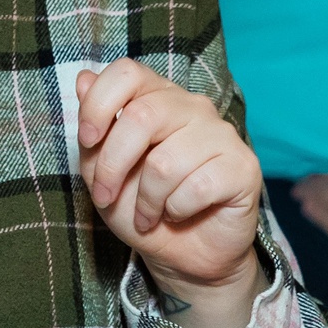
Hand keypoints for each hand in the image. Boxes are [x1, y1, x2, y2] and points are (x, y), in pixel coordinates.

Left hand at [75, 62, 263, 327]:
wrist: (185, 255)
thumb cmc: (141, 206)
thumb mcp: (102, 173)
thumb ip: (95, 130)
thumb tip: (84, 79)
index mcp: (157, 98)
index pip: (128, 72)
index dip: (99, 104)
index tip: (88, 141)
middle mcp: (193, 107)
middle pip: (142, 116)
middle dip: (112, 165)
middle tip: (105, 196)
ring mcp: (222, 134)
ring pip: (167, 161)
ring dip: (147, 199)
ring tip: (147, 214)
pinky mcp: (243, 166)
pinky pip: (197, 186)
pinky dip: (176, 209)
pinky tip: (177, 214)